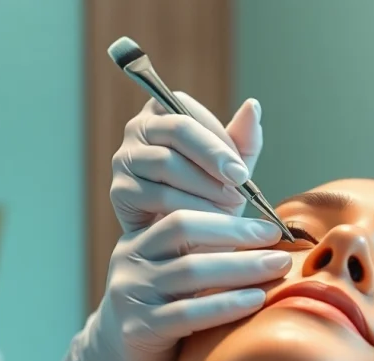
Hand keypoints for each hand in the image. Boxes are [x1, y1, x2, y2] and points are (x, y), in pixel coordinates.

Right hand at [81, 210, 291, 360]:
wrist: (119, 360)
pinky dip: (224, 305)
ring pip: (190, 271)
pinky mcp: (139, 328)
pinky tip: (255, 301)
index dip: (229, 218)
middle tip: (278, 245)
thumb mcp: (175, 274)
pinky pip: (186, 314)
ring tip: (277, 268)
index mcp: (141, 239)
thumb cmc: (163, 310)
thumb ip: (204, 253)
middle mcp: (131, 260)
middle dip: (238, 235)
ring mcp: (131, 293)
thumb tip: (269, 235)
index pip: (183, 214)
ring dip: (241, 268)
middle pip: (184, 231)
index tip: (271, 227)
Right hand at [110, 92, 262, 232]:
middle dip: (214, 158)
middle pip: (178, 129)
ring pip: (167, 163)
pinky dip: (189, 209)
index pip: (188, 110)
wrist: (189, 242)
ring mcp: (125, 159)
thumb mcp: (232, 169)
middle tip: (240, 184)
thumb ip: (244, 140)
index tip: (241, 168)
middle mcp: (138, 128)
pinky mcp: (120, 190)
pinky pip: (157, 195)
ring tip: (230, 206)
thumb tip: (252, 106)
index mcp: (164, 112)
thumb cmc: (211, 196)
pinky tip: (209, 222)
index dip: (218, 138)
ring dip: (205, 187)